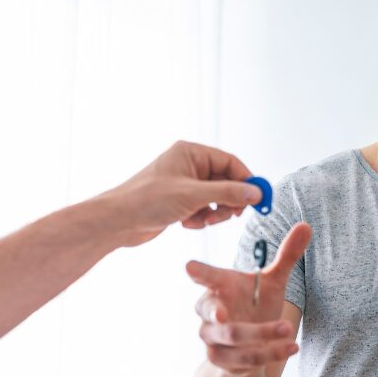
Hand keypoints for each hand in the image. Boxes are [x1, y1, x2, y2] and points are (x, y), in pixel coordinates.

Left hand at [101, 141, 264, 246]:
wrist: (118, 222)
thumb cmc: (146, 200)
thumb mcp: (194, 196)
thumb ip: (228, 193)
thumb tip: (255, 193)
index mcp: (191, 153)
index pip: (230, 162)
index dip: (247, 180)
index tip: (259, 198)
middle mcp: (189, 166)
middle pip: (226, 182)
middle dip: (229, 201)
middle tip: (231, 215)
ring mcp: (185, 184)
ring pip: (217, 199)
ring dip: (214, 213)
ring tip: (201, 220)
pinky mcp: (180, 202)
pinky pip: (204, 209)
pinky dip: (200, 219)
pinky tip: (186, 223)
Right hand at [187, 223, 312, 372]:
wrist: (248, 346)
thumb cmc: (255, 304)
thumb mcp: (272, 281)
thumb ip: (287, 256)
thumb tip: (306, 225)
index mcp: (219, 287)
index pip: (205, 277)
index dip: (198, 272)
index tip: (189, 267)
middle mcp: (209, 313)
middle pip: (212, 312)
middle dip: (219, 314)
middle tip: (224, 313)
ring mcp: (213, 338)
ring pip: (233, 337)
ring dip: (262, 334)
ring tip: (289, 329)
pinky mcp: (222, 360)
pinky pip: (246, 359)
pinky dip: (271, 353)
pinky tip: (292, 347)